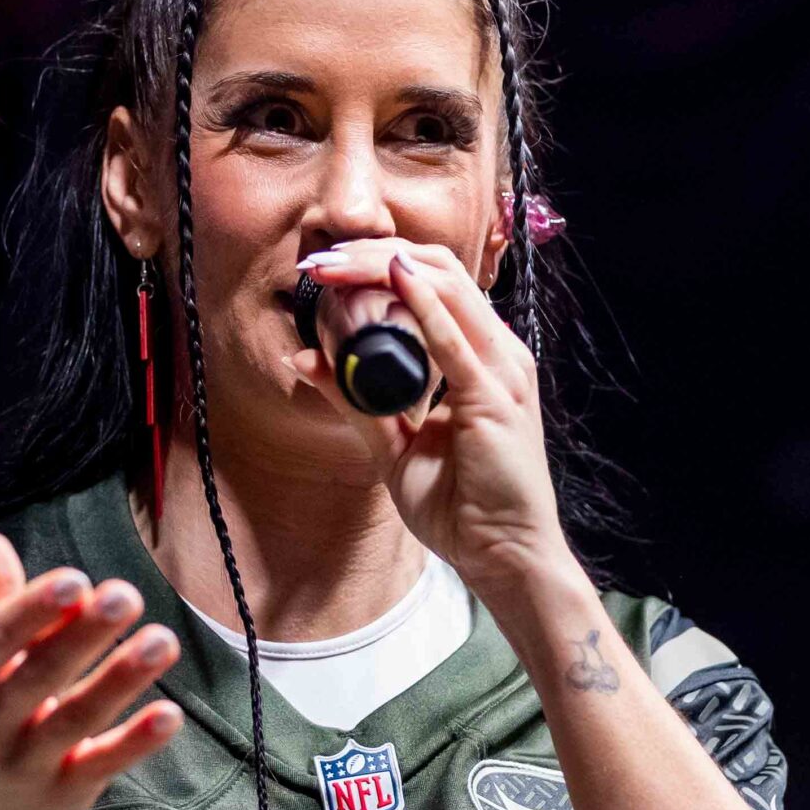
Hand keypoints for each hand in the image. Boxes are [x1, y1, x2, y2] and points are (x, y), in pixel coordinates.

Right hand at [0, 528, 182, 809]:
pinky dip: (135, 743)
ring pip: (76, 719)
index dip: (33, 609)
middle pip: (40, 675)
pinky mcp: (63, 793)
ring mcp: (27, 761)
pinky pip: (100, 765)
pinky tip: (171, 714)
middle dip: (83, 636)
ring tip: (164, 641)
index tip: (75, 578)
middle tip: (127, 594)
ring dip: (120, 680)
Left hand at [285, 238, 572, 594]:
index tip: (326, 267)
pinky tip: (394, 279)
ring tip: (338, 264)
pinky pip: (455, 341)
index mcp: (480, 358)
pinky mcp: (496, 397)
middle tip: (322, 257)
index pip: (435, 283)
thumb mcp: (394, 444)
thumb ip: (355, 399)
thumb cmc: (461, 505)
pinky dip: (423, 305)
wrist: (504, 555)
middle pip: (440, 272)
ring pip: (447, 289)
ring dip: (386, 268)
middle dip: (375, 254)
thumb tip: (305, 358)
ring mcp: (503, 370)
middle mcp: (497, 353)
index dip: (379, 262)